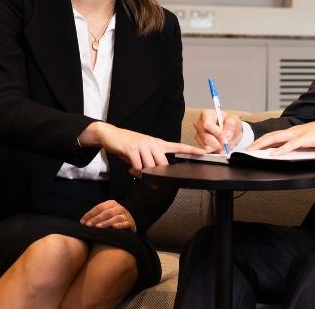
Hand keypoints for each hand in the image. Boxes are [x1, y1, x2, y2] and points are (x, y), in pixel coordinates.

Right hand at [79, 122, 204, 176]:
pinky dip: (135, 171)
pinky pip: (138, 166)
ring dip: (143, 173)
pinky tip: (130, 169)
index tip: (204, 152)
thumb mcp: (141, 152)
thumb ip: (148, 163)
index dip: (191, 150)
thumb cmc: (127, 145)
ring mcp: (143, 145)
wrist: (110, 135)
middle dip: (157, 174)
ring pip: (150, 166)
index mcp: (157, 143)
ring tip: (135, 170)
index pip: (178, 146)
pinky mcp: (133, 149)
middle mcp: (152, 143)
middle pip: (163, 164)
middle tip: (148, 179)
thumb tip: (152, 179)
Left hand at [81, 200, 135, 232]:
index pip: (99, 207)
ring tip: (97, 227)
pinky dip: (120, 225)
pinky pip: (125, 224)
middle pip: (107, 212)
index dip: (90, 214)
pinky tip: (113, 227)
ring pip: (115, 218)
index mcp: (112, 203)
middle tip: (88, 225)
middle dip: (96, 219)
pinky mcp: (131, 223)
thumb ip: (96, 215)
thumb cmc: (112, 218)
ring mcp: (126, 215)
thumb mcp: (106, 213)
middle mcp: (119, 208)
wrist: (129, 221)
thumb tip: (82, 222)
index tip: (82, 221)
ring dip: (106, 223)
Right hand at [193, 109, 242, 152]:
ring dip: (217, 147)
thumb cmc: (229, 123)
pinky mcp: (199, 143)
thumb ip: (231, 126)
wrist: (229, 131)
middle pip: (205, 136)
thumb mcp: (235, 121)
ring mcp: (198, 133)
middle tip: (225, 144)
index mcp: (207, 114)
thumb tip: (226, 135)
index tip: (224, 139)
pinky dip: (214, 150)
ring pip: (205, 145)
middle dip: (217, 143)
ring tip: (223, 143)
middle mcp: (199, 123)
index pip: (207, 124)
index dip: (216, 133)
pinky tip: (218, 146)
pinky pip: (206, 150)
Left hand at [249, 118, 314, 155]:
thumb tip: (288, 151)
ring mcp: (299, 134)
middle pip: (271, 136)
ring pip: (277, 138)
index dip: (262, 140)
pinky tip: (274, 154)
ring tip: (254, 150)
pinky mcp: (306, 139)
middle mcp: (294, 131)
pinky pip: (291, 145)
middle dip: (258, 142)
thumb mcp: (307, 139)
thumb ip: (298, 144)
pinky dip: (281, 150)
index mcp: (294, 131)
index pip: (274, 135)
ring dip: (264, 144)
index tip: (253, 146)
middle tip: (248, 149)